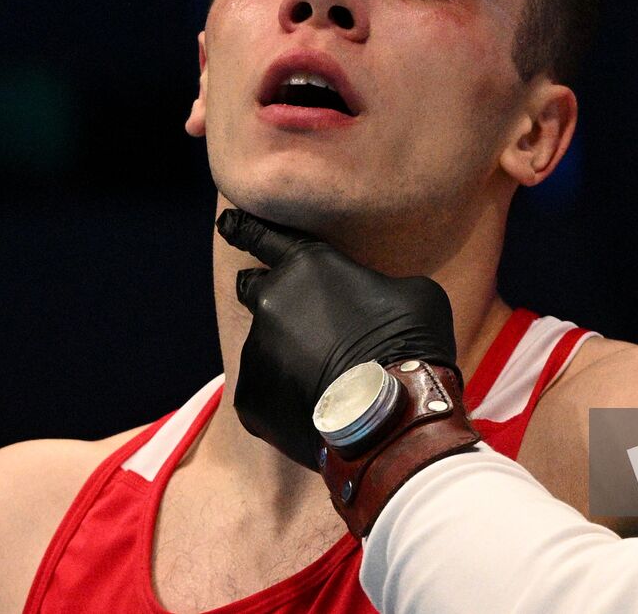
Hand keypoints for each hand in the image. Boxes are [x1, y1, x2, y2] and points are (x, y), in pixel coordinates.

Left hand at [216, 208, 458, 470]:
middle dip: (267, 293)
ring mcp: (256, 350)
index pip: (261, 235)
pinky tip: (320, 405)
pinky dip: (287, 394)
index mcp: (307, 264)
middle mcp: (271, 300)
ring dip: (288, 353)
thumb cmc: (410, 341)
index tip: (227, 222)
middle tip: (298, 316)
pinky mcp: (249, 398)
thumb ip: (373, 285)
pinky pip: (265, 389)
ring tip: (330, 377)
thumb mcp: (410, 291)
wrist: (393, 415)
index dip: (243, 226)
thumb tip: (369, 301)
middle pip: (251, 286)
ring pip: (265, 345)